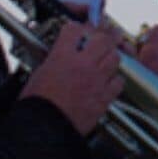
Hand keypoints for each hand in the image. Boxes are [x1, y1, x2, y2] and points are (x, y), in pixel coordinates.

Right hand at [27, 19, 122, 135]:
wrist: (45, 130)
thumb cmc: (37, 105)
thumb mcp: (39, 73)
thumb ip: (54, 59)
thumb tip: (61, 53)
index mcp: (61, 56)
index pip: (75, 29)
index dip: (77, 29)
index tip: (79, 31)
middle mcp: (82, 65)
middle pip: (102, 39)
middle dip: (102, 37)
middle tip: (101, 39)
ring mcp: (96, 81)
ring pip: (115, 57)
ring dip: (111, 56)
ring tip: (105, 59)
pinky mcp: (104, 98)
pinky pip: (119, 82)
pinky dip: (116, 79)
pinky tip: (109, 81)